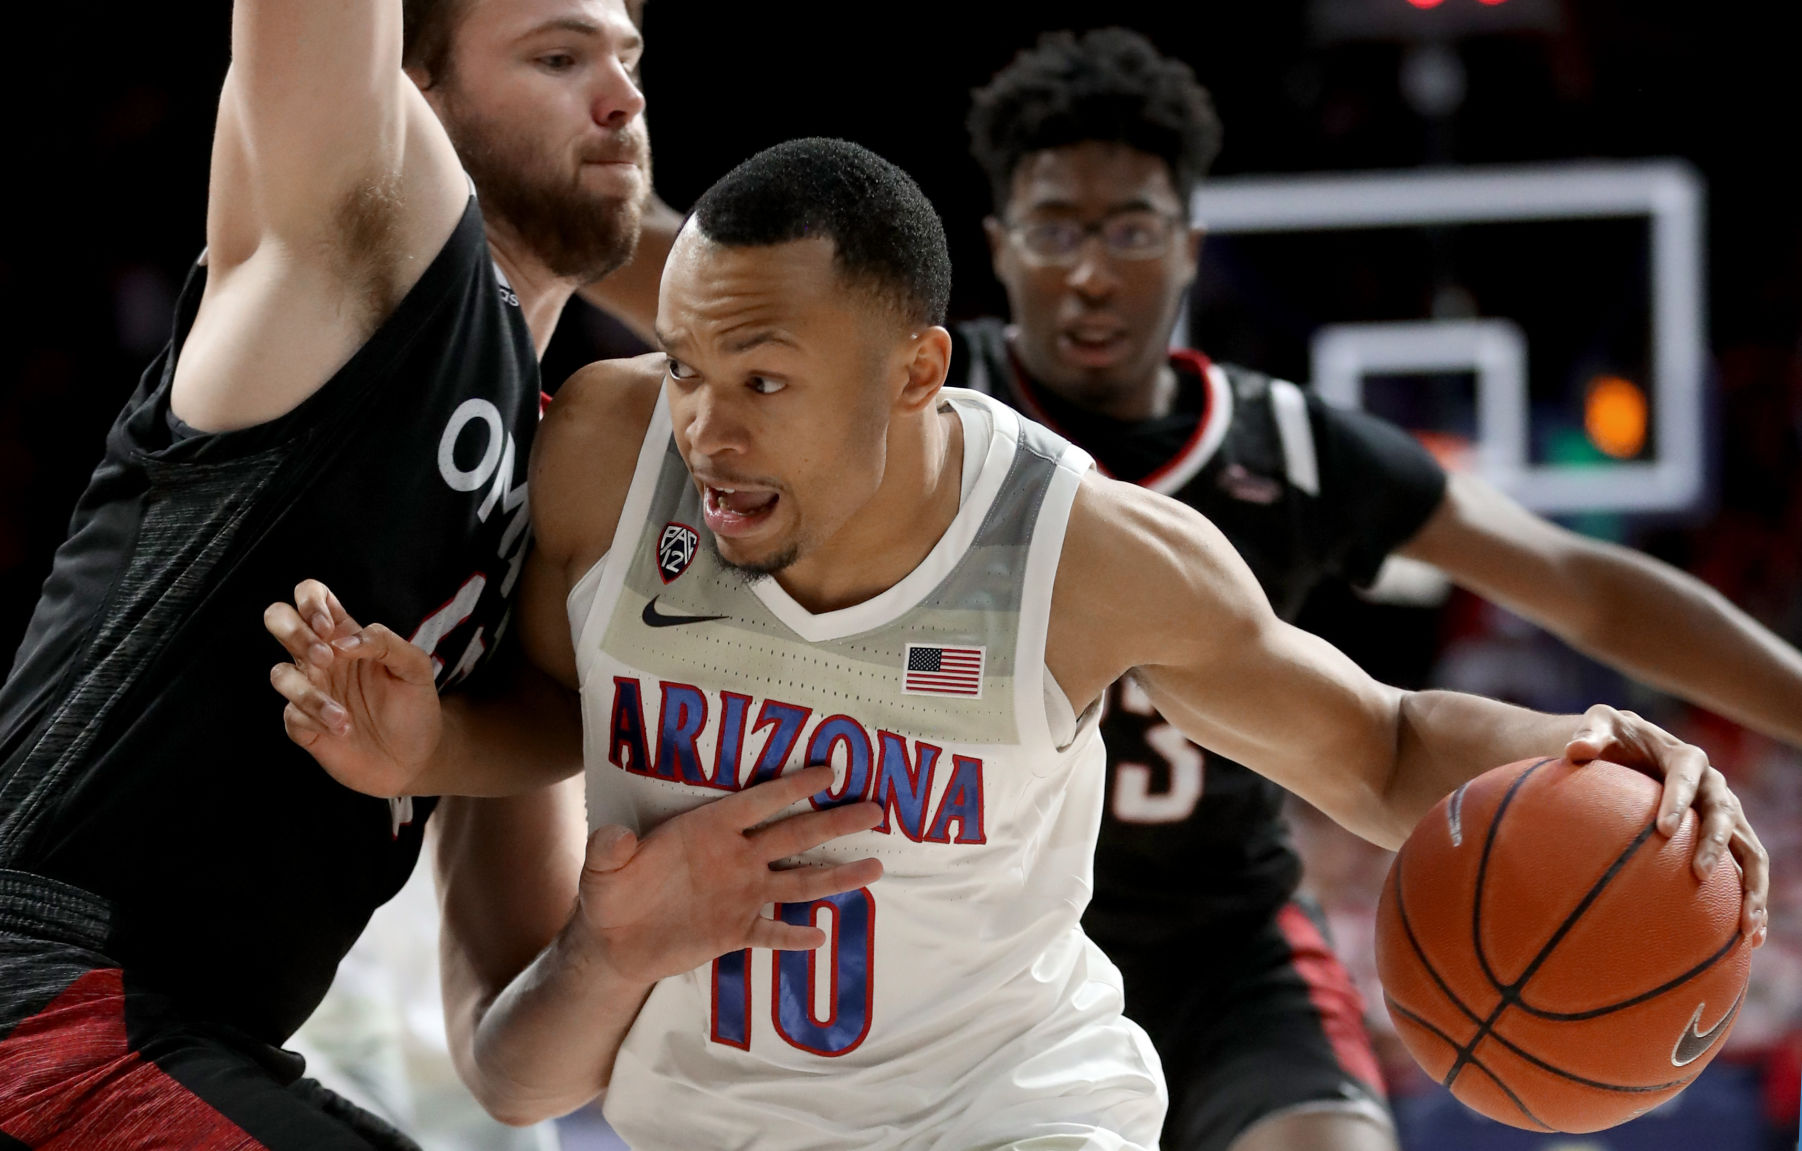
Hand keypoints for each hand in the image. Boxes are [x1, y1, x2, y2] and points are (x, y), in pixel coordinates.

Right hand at [264, 579, 440, 796]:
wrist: (416, 759)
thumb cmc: (415, 707)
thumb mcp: (415, 667)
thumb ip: (385, 642)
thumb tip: (343, 639)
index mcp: (345, 635)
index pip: (311, 595)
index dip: (310, 600)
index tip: (329, 627)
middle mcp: (321, 658)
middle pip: (278, 619)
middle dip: (293, 632)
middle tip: (326, 658)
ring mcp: (310, 690)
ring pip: (279, 674)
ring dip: (309, 693)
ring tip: (345, 715)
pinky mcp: (305, 725)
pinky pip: (290, 715)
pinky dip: (314, 720)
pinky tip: (342, 729)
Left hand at [568, 765, 885, 984]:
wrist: (612, 942)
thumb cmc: (610, 892)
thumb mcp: (600, 867)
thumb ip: (609, 848)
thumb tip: (618, 834)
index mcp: (709, 829)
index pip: (757, 803)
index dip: (791, 787)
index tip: (828, 771)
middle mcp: (735, 857)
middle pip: (794, 836)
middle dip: (834, 822)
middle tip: (874, 809)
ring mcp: (740, 895)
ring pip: (797, 883)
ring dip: (835, 876)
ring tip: (875, 868)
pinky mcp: (736, 931)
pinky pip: (772, 931)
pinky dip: (794, 936)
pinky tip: (821, 937)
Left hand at [1565, 704, 1769, 945]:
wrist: (1628, 749)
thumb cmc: (1610, 739)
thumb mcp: (1599, 727)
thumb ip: (1589, 735)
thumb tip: (1576, 750)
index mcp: (1685, 758)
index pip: (1686, 776)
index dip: (1678, 800)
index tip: (1665, 830)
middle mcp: (1714, 786)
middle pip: (1725, 814)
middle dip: (1714, 843)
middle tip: (1699, 874)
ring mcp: (1724, 815)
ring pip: (1748, 850)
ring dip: (1752, 885)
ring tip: (1746, 923)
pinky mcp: (1726, 840)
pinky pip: (1745, 872)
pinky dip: (1751, 902)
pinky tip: (1747, 939)